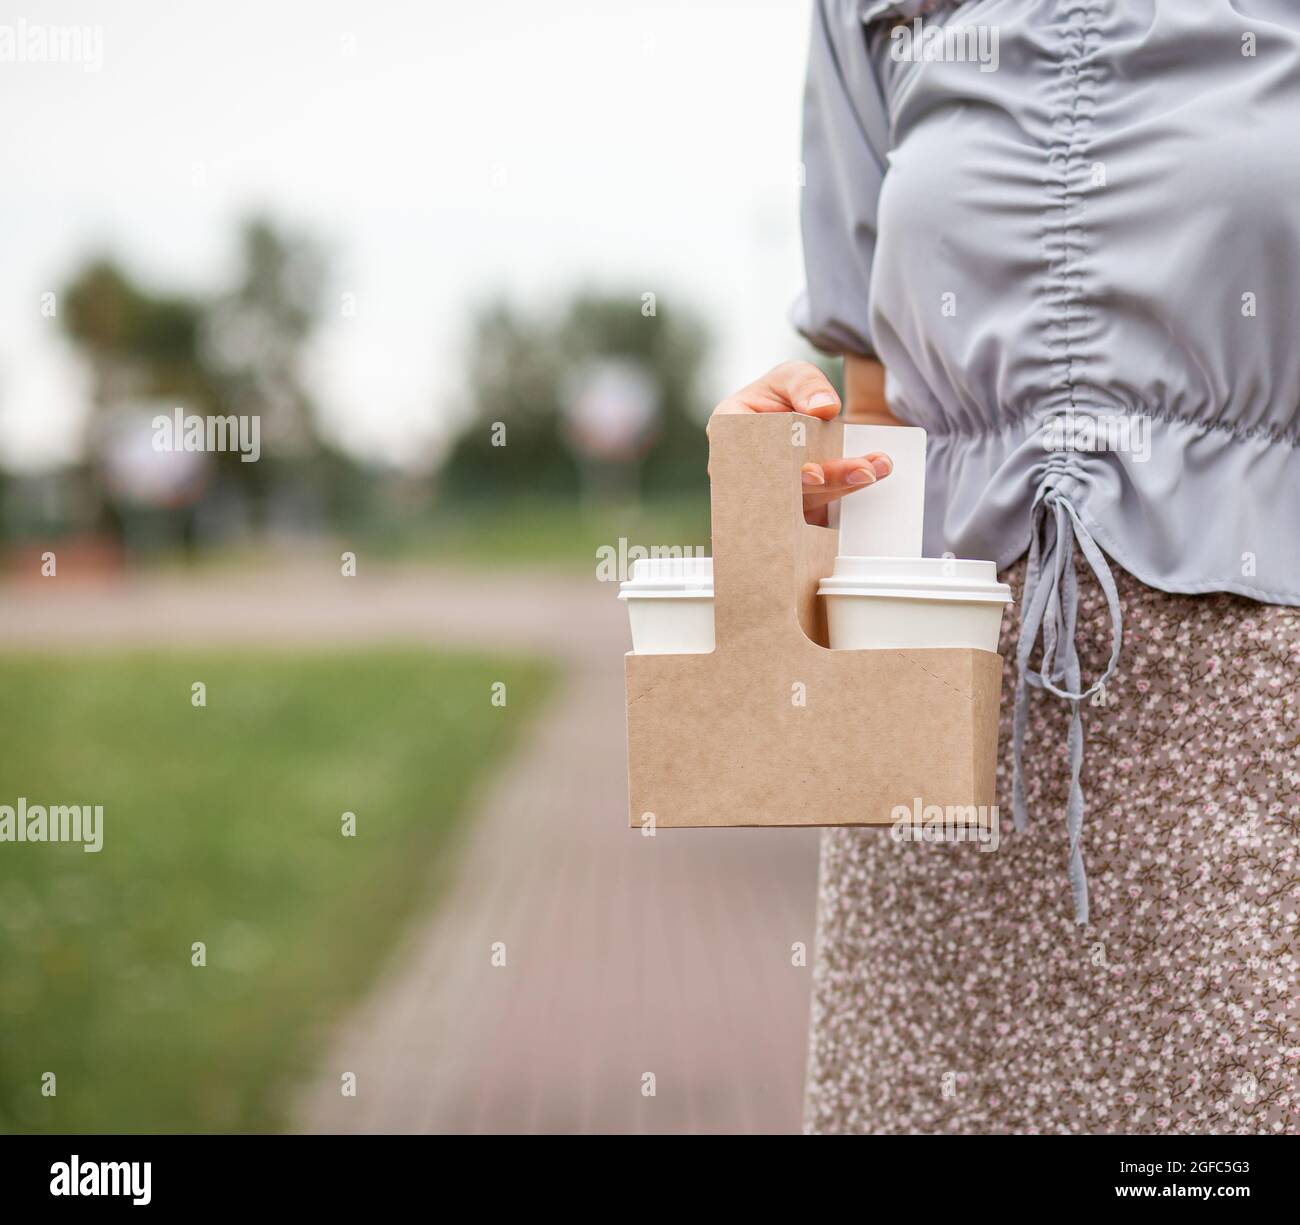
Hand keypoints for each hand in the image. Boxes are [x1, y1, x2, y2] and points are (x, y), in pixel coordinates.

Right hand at [709, 361, 892, 525]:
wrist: (802, 416)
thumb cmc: (787, 393)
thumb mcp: (794, 375)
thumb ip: (806, 384)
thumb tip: (824, 408)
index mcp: (730, 429)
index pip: (747, 453)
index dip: (777, 468)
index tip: (814, 473)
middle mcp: (743, 468)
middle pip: (782, 484)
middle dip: (825, 479)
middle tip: (862, 471)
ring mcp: (767, 492)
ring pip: (805, 498)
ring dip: (844, 484)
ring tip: (876, 466)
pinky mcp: (792, 505)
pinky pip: (819, 504)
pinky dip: (848, 486)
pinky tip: (873, 472)